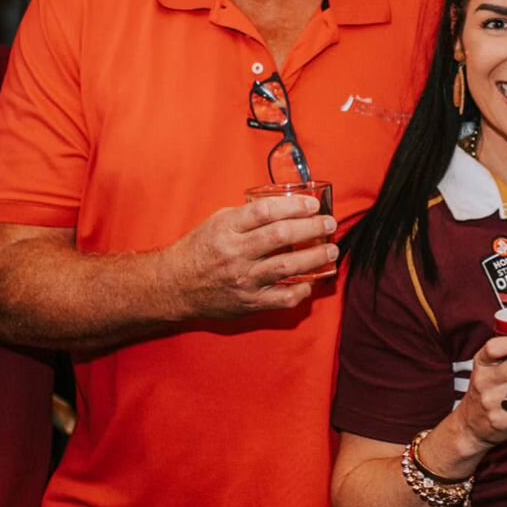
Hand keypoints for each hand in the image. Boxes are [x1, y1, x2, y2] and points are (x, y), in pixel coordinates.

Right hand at [162, 194, 338, 319]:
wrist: (175, 286)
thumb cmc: (200, 249)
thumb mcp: (218, 222)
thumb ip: (248, 215)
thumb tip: (285, 206)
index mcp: (227, 228)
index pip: (265, 212)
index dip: (294, 205)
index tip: (312, 204)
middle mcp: (236, 253)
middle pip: (281, 236)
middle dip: (312, 228)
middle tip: (329, 224)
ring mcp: (244, 279)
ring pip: (287, 266)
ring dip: (315, 257)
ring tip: (331, 250)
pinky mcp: (250, 302)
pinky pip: (283, 298)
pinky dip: (301, 290)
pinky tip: (311, 281)